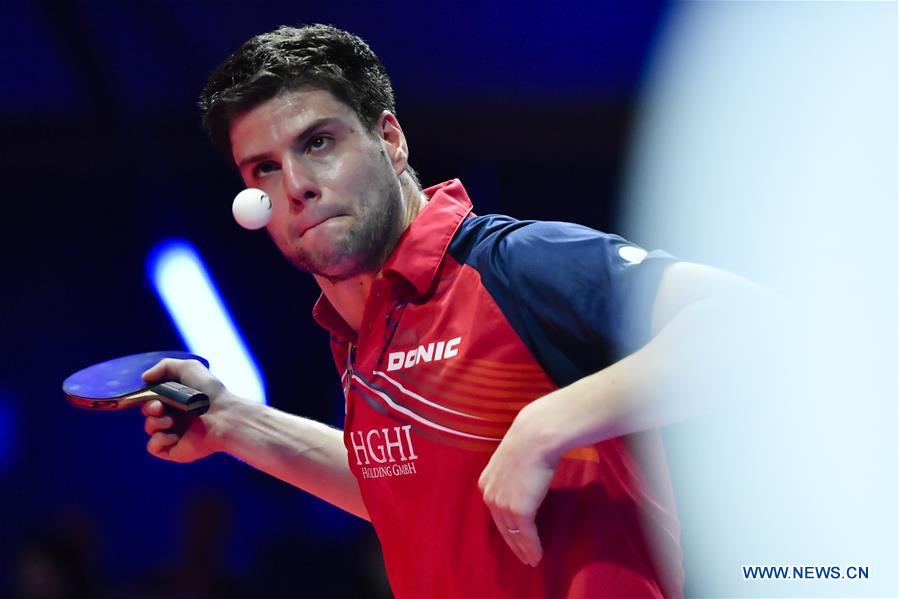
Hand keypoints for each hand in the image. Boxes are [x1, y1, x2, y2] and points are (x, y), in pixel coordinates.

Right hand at [140, 358, 235, 462]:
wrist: (223, 416)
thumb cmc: (209, 391)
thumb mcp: (188, 367)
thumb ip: (164, 366)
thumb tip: (145, 378)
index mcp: (177, 397)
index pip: (152, 396)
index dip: (146, 395)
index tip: (149, 394)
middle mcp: (175, 414)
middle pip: (147, 411)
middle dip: (149, 408)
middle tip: (159, 407)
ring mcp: (174, 432)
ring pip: (150, 427)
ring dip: (155, 423)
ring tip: (171, 421)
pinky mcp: (174, 449)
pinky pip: (153, 447)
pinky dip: (158, 440)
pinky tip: (172, 435)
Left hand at [478, 403, 559, 566]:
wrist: (536, 437)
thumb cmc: (529, 442)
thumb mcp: (512, 459)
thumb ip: (512, 474)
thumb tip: (523, 479)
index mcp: (486, 483)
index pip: (495, 512)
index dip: (506, 527)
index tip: (515, 538)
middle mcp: (490, 495)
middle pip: (502, 527)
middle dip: (513, 544)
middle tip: (524, 558)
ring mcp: (503, 504)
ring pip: (513, 535)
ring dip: (524, 550)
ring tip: (532, 561)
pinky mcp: (519, 510)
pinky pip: (526, 535)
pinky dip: (532, 548)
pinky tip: (538, 556)